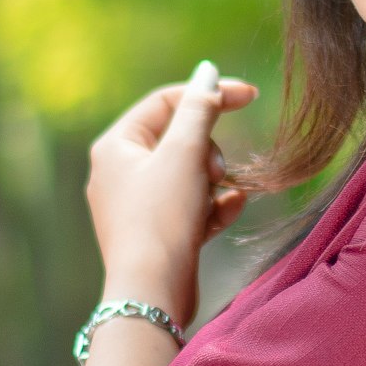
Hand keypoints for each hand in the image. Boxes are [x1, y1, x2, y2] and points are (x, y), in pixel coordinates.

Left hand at [87, 61, 256, 326]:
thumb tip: (207, 73)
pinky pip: (188, 206)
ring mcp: (135, 206)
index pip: (165, 102)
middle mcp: (118, 173)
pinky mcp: (154, 234)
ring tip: (222, 196)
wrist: (152, 293)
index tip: (250, 96)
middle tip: (216, 170)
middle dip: (208, 150)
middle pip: (178, 138)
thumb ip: (200, 108)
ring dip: (213, 180)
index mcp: (115, 146)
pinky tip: (231, 209)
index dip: (208, 94)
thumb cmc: (161, 217)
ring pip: (186, 174)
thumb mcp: (184, 153)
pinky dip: (211, 205)